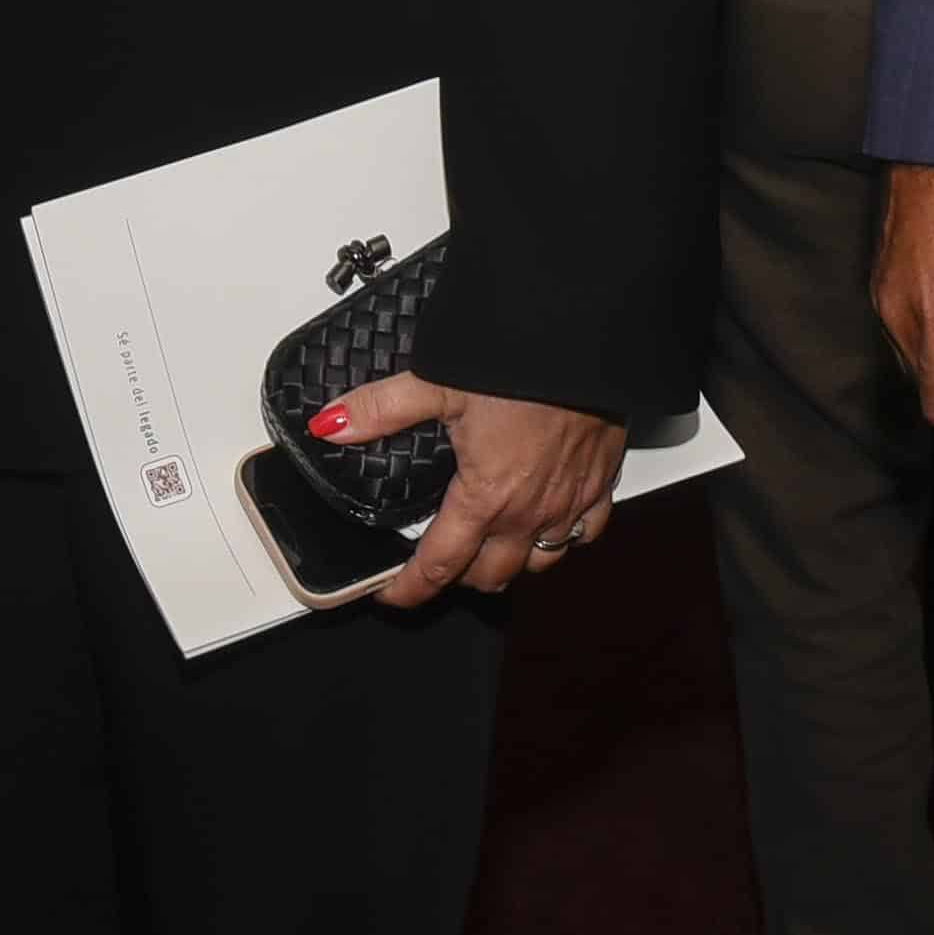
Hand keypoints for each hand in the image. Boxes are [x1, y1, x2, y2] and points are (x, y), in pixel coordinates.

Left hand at [315, 377, 625, 606]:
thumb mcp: (438, 382)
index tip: (392, 595)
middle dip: (459, 578)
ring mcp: (570, 503)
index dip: (410, 589)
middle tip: (436, 563)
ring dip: (510, 562)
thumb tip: (332, 425)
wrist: (588, 339)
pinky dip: (561, 537)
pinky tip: (546, 520)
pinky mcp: (601, 484)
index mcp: (486, 497)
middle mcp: (530, 512)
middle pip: (491, 576)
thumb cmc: (522, 361)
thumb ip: (381, 409)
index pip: (440, 566)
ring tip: (487, 546)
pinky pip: (584, 534)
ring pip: (540, 563)